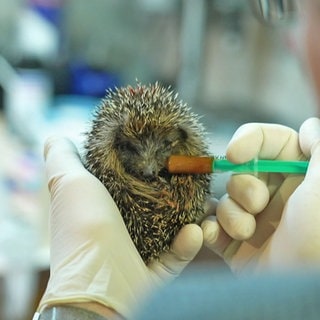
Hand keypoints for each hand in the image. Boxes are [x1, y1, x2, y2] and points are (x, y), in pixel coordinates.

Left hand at [37, 137, 202, 317]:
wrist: (97, 283)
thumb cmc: (83, 227)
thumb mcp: (67, 181)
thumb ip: (62, 158)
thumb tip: (56, 137)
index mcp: (103, 206)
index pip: (127, 179)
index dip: (142, 164)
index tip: (161, 150)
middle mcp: (120, 227)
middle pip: (152, 202)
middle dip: (171, 189)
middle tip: (190, 174)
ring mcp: (138, 250)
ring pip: (170, 228)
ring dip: (187, 216)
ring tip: (204, 202)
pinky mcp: (154, 270)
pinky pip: (178, 254)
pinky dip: (187, 244)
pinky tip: (195, 230)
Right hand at [202, 117, 319, 273]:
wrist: (303, 292)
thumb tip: (306, 126)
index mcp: (297, 178)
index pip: (267, 143)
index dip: (248, 141)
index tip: (234, 154)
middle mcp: (274, 195)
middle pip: (240, 172)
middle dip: (243, 187)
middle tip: (258, 205)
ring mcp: (253, 219)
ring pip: (225, 199)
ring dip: (232, 214)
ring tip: (248, 232)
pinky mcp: (236, 243)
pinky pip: (212, 226)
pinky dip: (209, 229)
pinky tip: (215, 235)